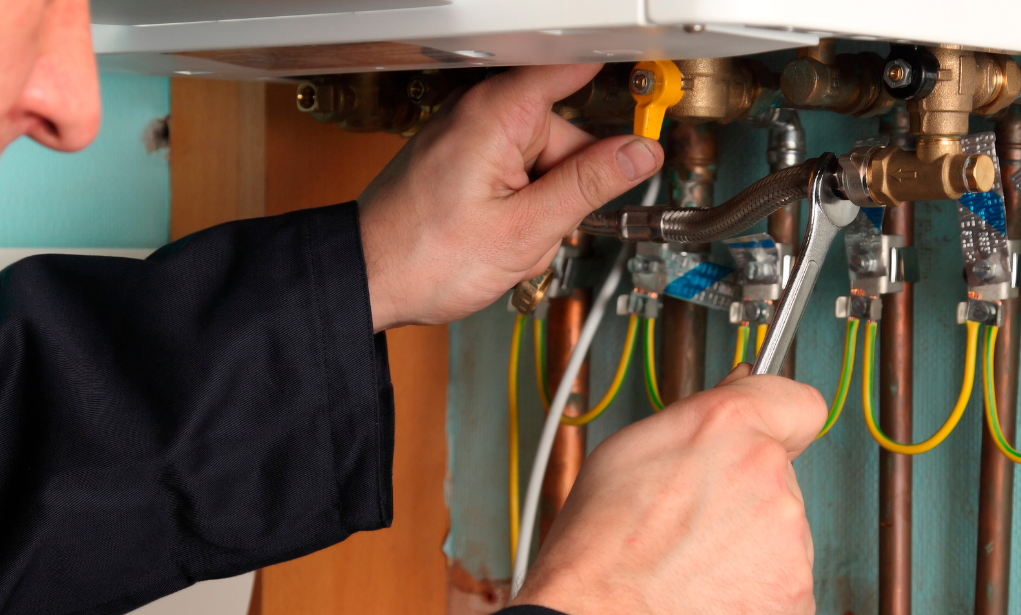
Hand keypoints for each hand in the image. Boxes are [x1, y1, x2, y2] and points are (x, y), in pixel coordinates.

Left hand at [358, 64, 662, 331]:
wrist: (368, 282)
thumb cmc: (424, 258)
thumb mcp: (525, 229)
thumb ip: (589, 185)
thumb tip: (640, 154)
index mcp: (496, 114)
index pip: (572, 69)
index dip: (618, 80)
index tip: (652, 95)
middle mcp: (480, 115)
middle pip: (564, 134)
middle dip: (566, 185)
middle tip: (544, 226)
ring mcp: (469, 139)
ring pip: (541, 165)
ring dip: (540, 208)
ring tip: (509, 240)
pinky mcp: (461, 163)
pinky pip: (514, 178)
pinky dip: (516, 210)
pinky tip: (496, 239)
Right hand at [512, 365, 826, 613]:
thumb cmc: (599, 546)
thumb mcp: (628, 450)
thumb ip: (697, 418)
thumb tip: (731, 396)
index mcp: (727, 426)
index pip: (798, 403)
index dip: (778, 418)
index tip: (769, 430)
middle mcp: (768, 474)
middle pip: (778, 474)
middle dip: (742, 489)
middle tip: (691, 515)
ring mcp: (789, 538)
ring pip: (779, 528)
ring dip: (746, 540)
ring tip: (691, 557)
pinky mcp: (795, 591)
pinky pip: (782, 577)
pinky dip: (753, 584)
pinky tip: (707, 586)